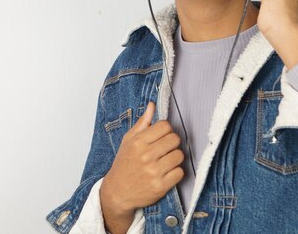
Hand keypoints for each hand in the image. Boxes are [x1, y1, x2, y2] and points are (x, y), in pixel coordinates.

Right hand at [100, 102, 183, 233]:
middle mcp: (146, 155)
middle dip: (172, 143)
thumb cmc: (124, 163)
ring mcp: (154, 171)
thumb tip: (152, 105)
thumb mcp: (128, 141)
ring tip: (166, 160)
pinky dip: (176, 172)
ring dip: (175, 158)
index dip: (166, 130)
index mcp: (138, 142)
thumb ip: (142, 123)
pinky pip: (180, 173)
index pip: (165, 126)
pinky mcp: (160, 186)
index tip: (162, 136)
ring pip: (179, 155)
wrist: (118, 192)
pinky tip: (167, 172)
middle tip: (165, 148)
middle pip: (175, 139)